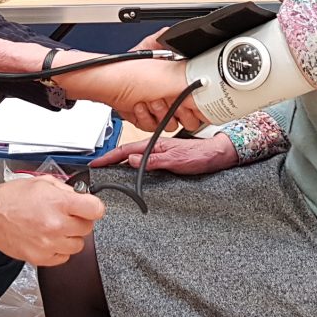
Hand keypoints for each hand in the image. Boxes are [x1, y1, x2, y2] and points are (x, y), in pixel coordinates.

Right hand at [0, 177, 104, 265]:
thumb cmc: (10, 198)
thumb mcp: (42, 182)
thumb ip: (65, 189)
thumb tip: (80, 196)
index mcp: (59, 203)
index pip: (96, 210)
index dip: (94, 207)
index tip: (89, 207)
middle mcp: (56, 225)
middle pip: (88, 228)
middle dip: (79, 221)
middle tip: (65, 216)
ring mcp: (49, 244)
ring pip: (78, 245)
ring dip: (70, 237)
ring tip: (55, 228)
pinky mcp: (40, 258)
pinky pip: (63, 257)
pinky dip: (59, 249)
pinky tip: (48, 238)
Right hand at [92, 135, 239, 175]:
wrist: (219, 156)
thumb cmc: (203, 155)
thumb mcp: (177, 160)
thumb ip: (154, 160)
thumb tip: (132, 159)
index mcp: (156, 145)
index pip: (127, 150)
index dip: (110, 156)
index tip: (96, 162)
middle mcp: (157, 148)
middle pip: (128, 153)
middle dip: (111, 159)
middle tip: (98, 168)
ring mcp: (161, 154)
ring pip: (135, 158)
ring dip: (121, 163)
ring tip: (109, 171)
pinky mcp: (166, 160)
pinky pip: (145, 163)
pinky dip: (134, 167)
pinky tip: (132, 172)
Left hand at [100, 60, 205, 133]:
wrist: (111, 84)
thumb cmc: (136, 73)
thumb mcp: (174, 75)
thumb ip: (197, 84)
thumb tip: (214, 86)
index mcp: (182, 78)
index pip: (201, 101)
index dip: (195, 106)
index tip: (188, 104)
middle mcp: (172, 92)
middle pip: (187, 116)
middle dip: (175, 109)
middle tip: (164, 98)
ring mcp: (158, 105)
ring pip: (170, 124)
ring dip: (157, 113)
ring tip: (147, 100)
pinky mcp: (147, 117)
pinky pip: (154, 127)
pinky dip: (144, 117)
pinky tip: (139, 106)